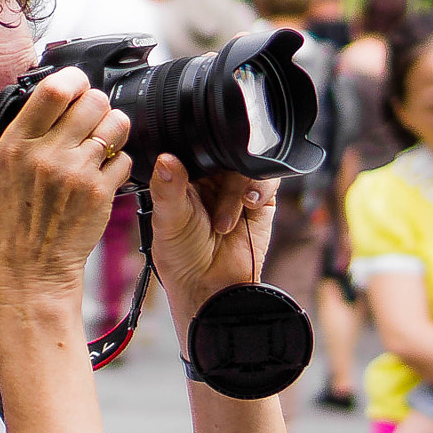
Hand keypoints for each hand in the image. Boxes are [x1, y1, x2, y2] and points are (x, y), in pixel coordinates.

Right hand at [0, 68, 132, 299]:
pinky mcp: (100, 193)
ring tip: (102, 144)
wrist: (30, 272)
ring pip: (116, 125)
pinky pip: (124, 158)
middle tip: (92, 119)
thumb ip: (6, 134)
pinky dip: (118, 163)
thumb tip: (23, 98)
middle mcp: (46, 154)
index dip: (73, 80)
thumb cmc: (9, 225)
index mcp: (15, 144)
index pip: (54, 88)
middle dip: (97, 105)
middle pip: (93, 100)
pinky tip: (102, 175)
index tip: (76, 86)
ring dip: (113, 129)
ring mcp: (76, 173)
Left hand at [148, 153, 279, 319]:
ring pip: (245, 163)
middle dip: (220, 170)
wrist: (211, 285)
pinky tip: (248, 206)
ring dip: (236, 191)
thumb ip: (167, 187)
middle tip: (209, 193)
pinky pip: (267, 179)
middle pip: (224, 150)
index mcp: (184, 175)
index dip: (196, 148)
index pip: (193, 147)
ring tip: (223, 224)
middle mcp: (212, 178)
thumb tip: (165, 159)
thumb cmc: (182, 256)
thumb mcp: (168, 219)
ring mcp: (238, 187)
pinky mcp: (262, 200)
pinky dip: (259, 189)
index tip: (192, 164)